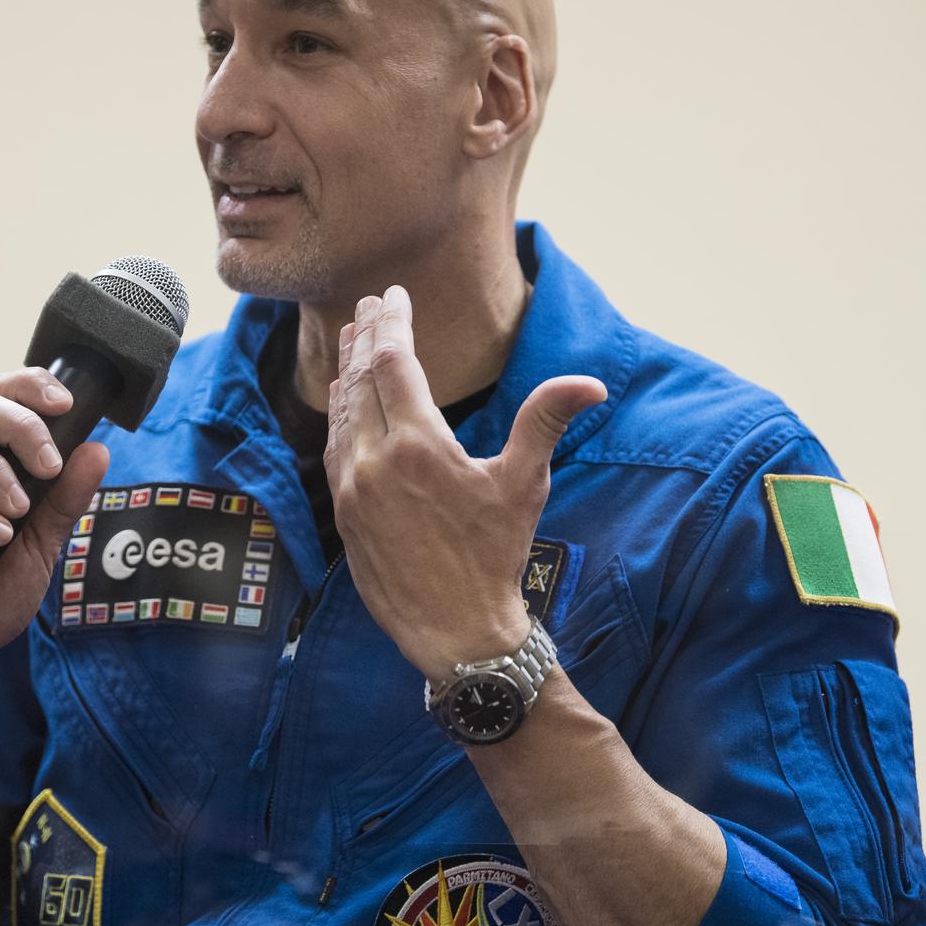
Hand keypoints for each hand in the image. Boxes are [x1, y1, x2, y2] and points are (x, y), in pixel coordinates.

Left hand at [324, 286, 604, 683]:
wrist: (457, 631)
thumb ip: (545, 421)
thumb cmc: (496, 557)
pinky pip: (334, 446)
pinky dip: (338, 412)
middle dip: (366, 336)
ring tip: (352, 339)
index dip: (393, 323)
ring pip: (341, 411)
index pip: (395, 363)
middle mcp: (374, 460)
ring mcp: (351, 488)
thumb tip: (591, 381)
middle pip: (361, 379)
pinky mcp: (342, 514)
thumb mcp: (524, 484)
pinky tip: (343, 400)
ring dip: (346, 370)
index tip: (393, 294)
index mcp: (418, 445)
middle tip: (369, 304)